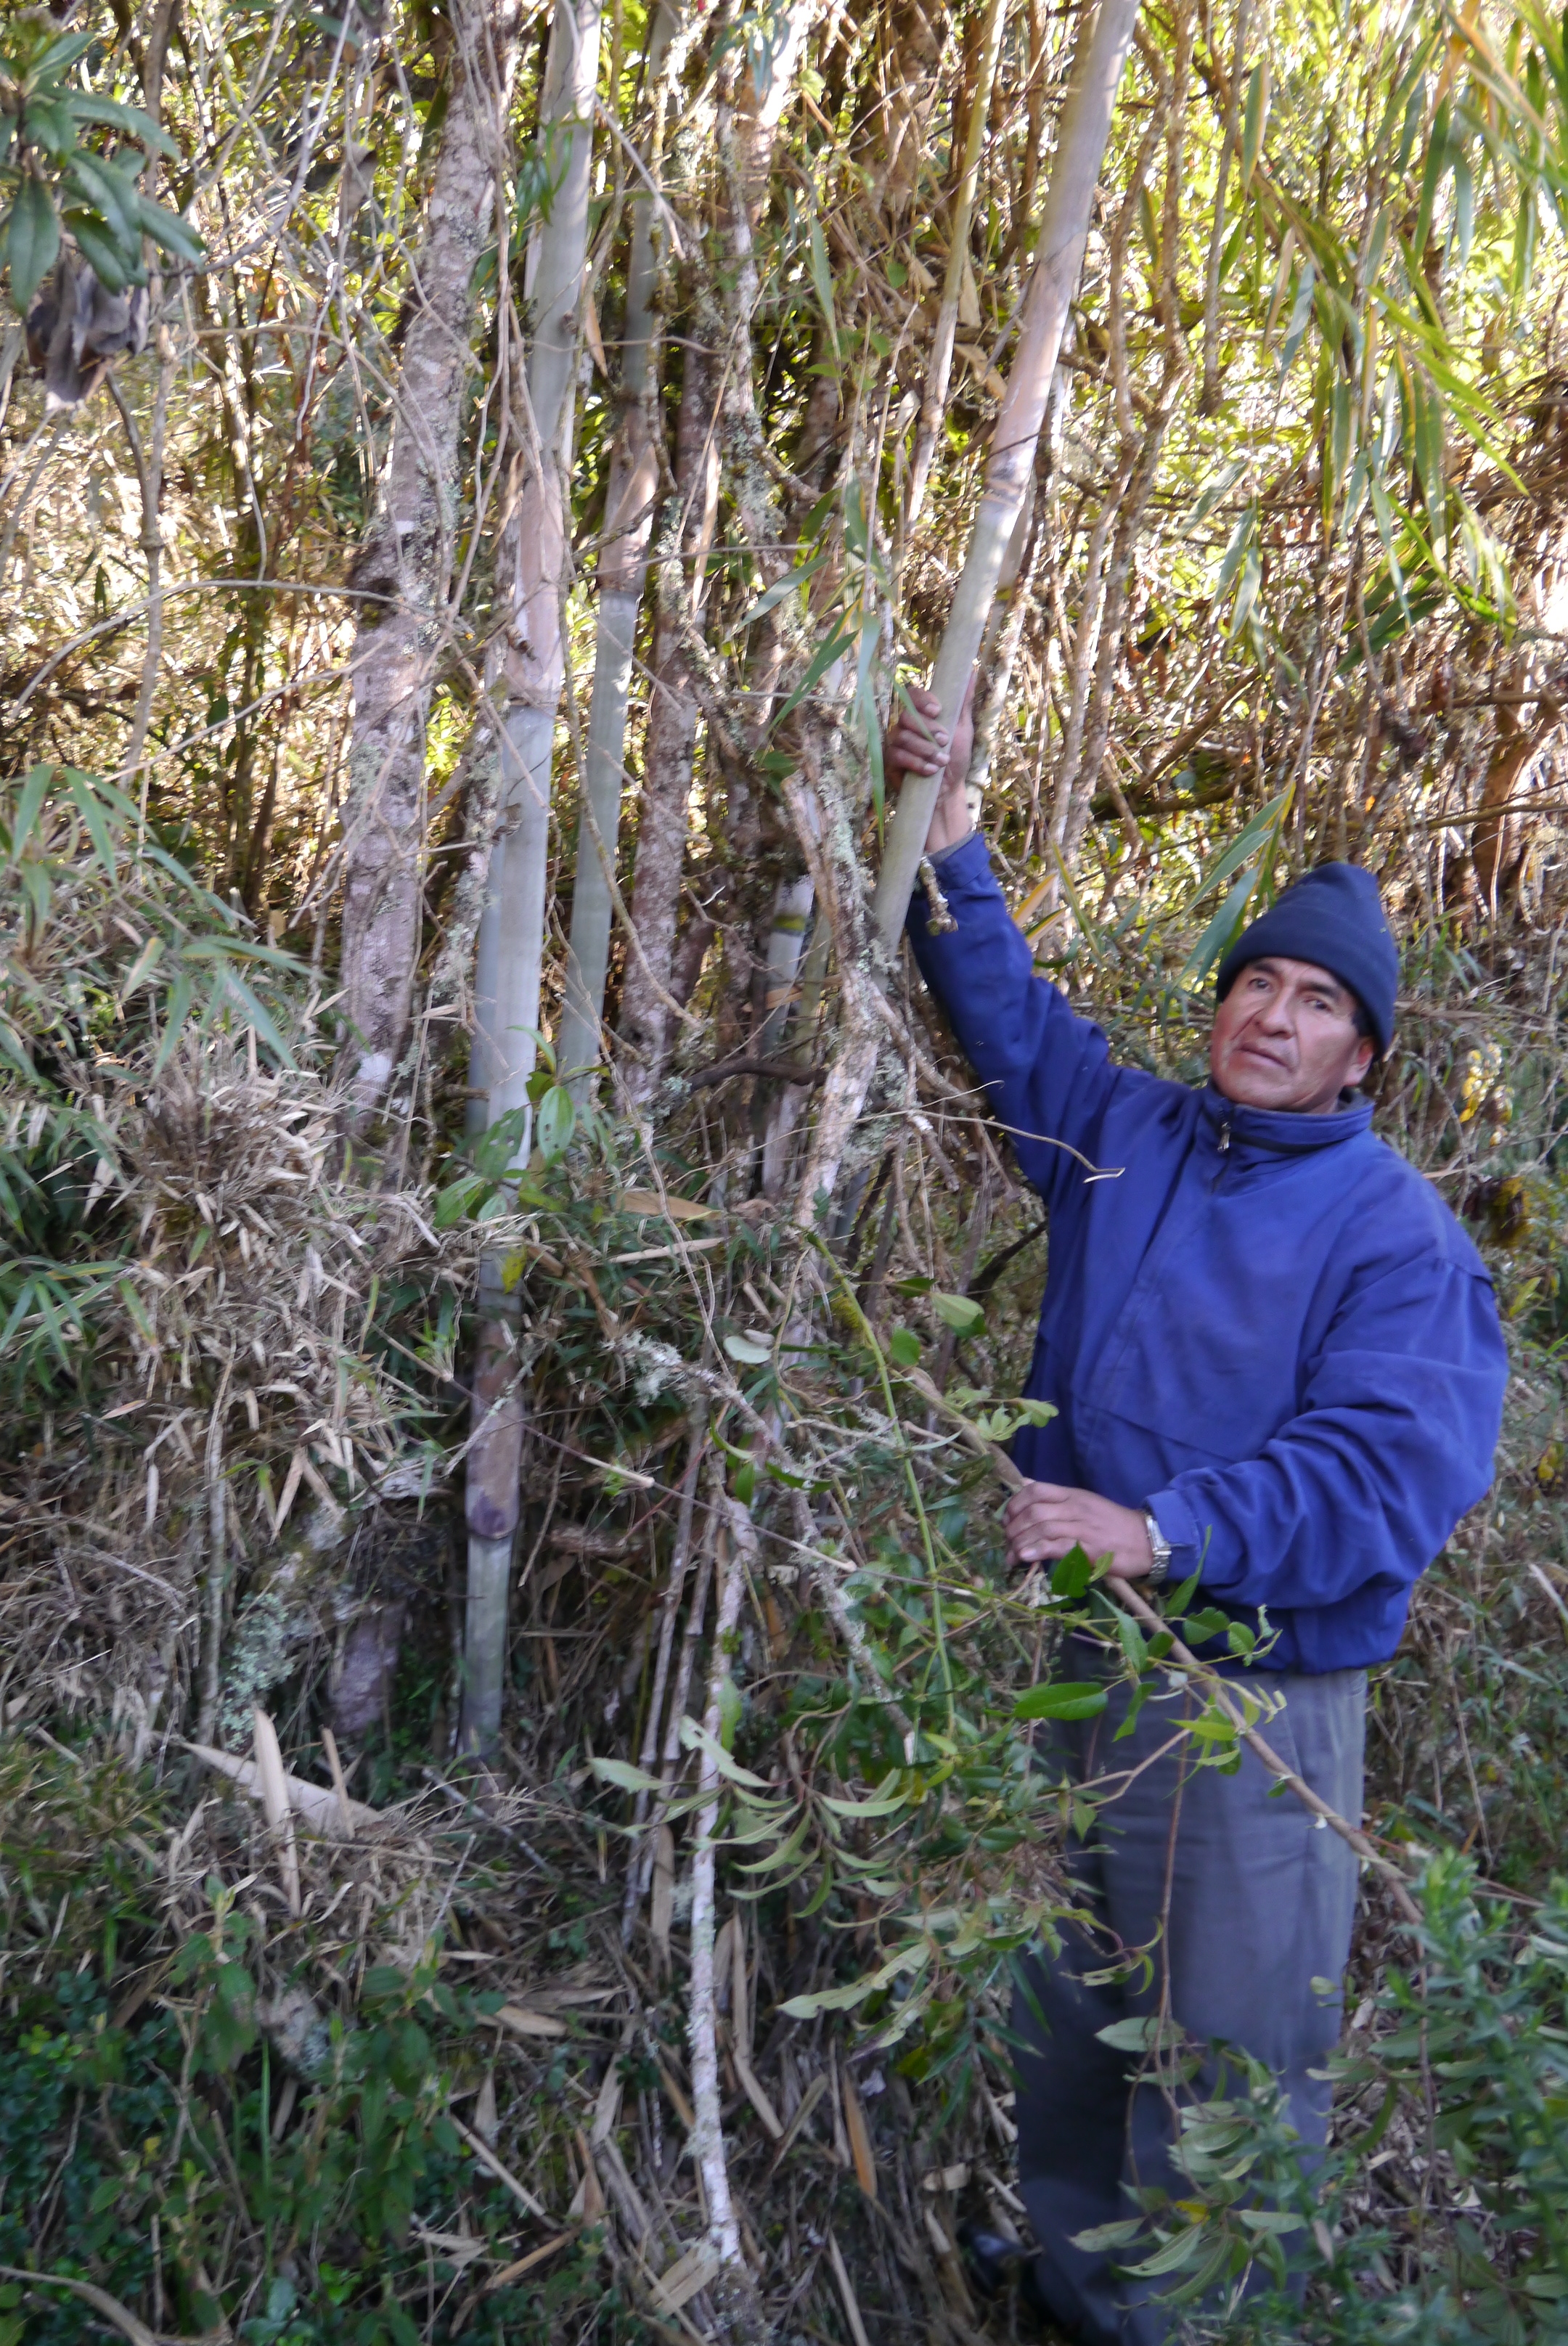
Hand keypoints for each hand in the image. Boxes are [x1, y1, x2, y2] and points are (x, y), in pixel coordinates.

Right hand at [886, 674, 976, 855]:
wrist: (947, 793)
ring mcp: (895, 744)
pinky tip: (930, 771)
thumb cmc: (955, 760)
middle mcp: (905, 726)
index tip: (938, 711)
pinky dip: (915, 763)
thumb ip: (963, 702)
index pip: (912, 694)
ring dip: (925, 750)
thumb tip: (970, 671)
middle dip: (927, 729)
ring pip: (902, 737)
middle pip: (906, 716)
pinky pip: (896, 756)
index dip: (922, 700)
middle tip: (944, 741)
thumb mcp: (963, 729)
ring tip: (941, 762)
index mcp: (921, 714)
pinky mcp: (889, 763)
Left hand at [1003, 1482, 1153, 1580]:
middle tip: (1007, 1542)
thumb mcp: (1085, 1502)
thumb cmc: (1114, 1524)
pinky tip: (1025, 1557)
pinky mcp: (1088, 1549)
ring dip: (1020, 1543)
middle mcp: (1075, 1508)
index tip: (1007, 1519)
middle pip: (1034, 1511)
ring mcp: (1082, 1528)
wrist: (1147, 1540)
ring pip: (1041, 1528)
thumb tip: (1026, 1484)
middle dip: (1013, 1528)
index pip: (1036, 1491)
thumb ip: (1056, 1497)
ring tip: (1011, 1555)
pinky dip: (1036, 1550)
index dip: (1015, 1504)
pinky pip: (1056, 1546)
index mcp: (1073, 1496)